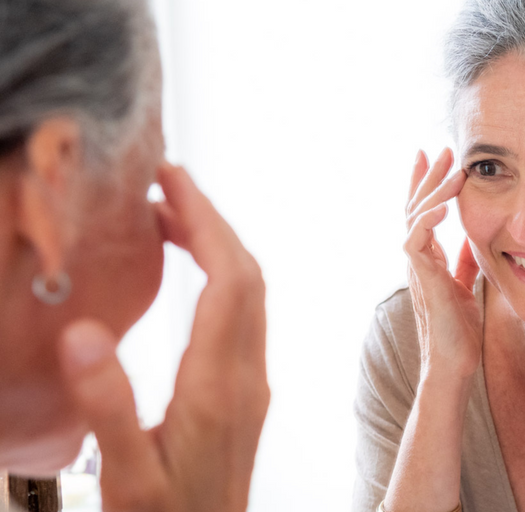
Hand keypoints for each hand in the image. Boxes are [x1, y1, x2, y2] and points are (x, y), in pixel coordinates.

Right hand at [58, 164, 269, 511]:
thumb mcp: (124, 474)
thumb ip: (106, 406)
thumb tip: (83, 331)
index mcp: (220, 386)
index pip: (229, 280)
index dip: (206, 222)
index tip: (174, 180)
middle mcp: (247, 376)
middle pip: (248, 276)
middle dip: (213, 220)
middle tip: (167, 183)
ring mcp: (252, 384)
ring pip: (251, 294)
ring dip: (219, 246)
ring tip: (168, 218)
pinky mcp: (245, 394)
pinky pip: (244, 316)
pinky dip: (221, 277)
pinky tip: (191, 274)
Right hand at [404, 149, 480, 379]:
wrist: (455, 363)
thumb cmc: (459, 331)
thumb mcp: (466, 286)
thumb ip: (465, 263)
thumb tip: (474, 242)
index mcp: (428, 259)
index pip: (423, 213)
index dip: (427, 185)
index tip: (434, 158)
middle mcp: (418, 259)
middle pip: (415, 207)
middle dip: (427, 177)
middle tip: (440, 150)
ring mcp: (417, 268)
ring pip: (415, 218)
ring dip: (433, 191)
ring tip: (450, 168)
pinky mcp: (422, 279)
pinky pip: (415, 241)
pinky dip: (427, 220)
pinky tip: (441, 205)